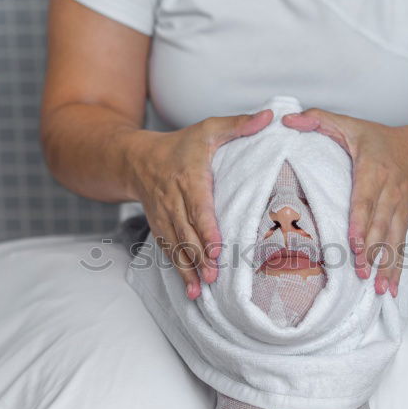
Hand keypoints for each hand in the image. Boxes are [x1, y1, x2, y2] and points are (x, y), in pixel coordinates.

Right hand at [129, 109, 273, 299]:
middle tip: (216, 276)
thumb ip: (239, 124)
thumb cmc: (181, 145)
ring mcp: (164, 217)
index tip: (219, 248)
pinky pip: (169, 252)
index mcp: (189, 177)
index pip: (198, 207)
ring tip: (202, 290)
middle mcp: (173, 200)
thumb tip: (271, 117)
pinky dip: (179, 272)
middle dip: (200, 256)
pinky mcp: (160, 228)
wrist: (136, 160)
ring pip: (177, 246)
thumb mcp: (209, 129)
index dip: (207, 229)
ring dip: (189, 269)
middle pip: (187, 232)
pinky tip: (192, 290)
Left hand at [282, 108, 407, 297]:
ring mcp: (400, 210)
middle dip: (370, 250)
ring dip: (384, 265)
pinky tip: (388, 290)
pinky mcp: (404, 222)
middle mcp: (391, 191)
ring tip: (375, 288)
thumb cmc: (378, 140)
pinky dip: (396, 270)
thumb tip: (287, 120)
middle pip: (380, 224)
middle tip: (358, 271)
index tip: (353, 241)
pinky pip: (401, 248)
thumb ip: (318, 120)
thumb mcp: (349, 124)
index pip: (366, 198)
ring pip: (392, 240)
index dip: (360, 220)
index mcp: (374, 169)